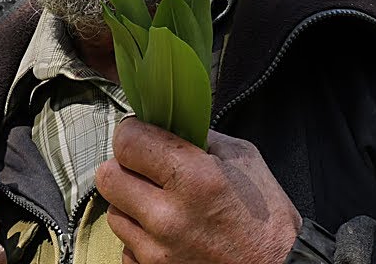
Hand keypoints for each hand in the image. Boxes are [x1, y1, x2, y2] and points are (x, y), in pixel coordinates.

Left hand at [96, 118, 301, 263]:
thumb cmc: (267, 218)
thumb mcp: (243, 159)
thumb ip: (200, 137)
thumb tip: (166, 125)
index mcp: (194, 178)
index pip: (127, 142)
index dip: (132, 134)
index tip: (141, 135)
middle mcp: (169, 216)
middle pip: (108, 176)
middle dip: (125, 167)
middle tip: (146, 169)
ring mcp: (158, 251)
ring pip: (113, 213)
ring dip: (131, 205)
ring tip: (161, 204)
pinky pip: (126, 247)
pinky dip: (140, 238)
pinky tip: (166, 233)